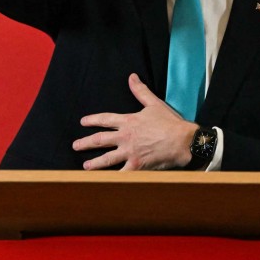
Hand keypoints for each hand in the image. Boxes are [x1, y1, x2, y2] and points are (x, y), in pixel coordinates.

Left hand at [72, 73, 197, 170]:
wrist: (184, 141)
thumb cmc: (170, 123)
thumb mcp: (154, 104)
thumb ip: (140, 91)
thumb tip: (131, 77)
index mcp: (128, 122)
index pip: (105, 119)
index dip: (92, 120)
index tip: (83, 122)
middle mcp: (125, 137)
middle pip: (100, 140)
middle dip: (86, 143)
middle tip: (75, 146)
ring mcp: (129, 152)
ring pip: (107, 159)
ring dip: (94, 163)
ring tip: (85, 166)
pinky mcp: (137, 165)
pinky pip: (122, 173)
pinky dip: (113, 178)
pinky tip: (104, 182)